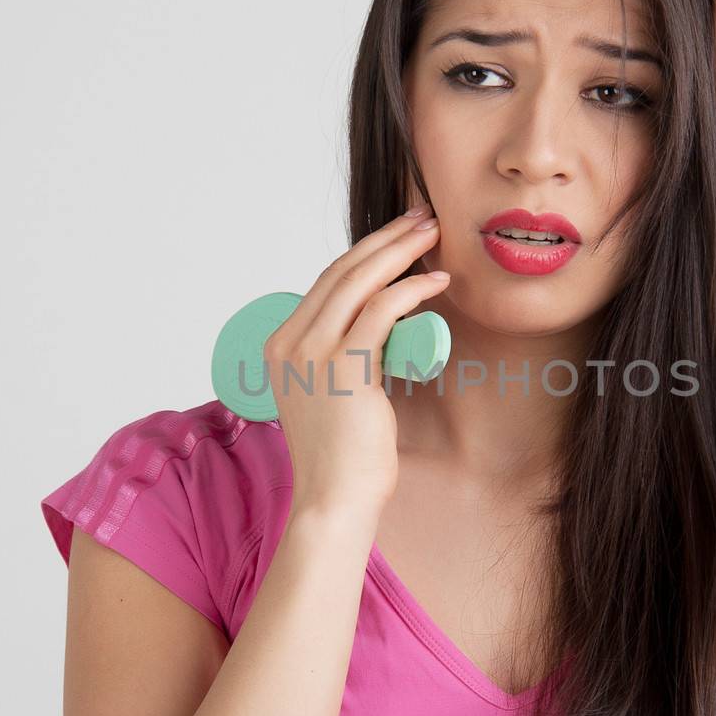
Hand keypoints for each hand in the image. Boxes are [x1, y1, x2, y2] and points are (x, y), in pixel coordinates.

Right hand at [266, 206, 448, 521]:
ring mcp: (313, 353)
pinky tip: (435, 281)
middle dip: (386, 238)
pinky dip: (411, 289)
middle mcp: (290, 342)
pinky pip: (381, 312)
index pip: (327, 282)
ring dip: (401, 252)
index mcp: (280, 344)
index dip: (366, 251)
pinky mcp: (344, 367)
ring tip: (433, 236)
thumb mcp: (329, 392)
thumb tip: (381, 328)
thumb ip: (342, 358)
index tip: (399, 234)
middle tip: (422, 218)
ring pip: (360, 282)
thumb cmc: (342, 454)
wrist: (335, 498)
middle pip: (342, 271)